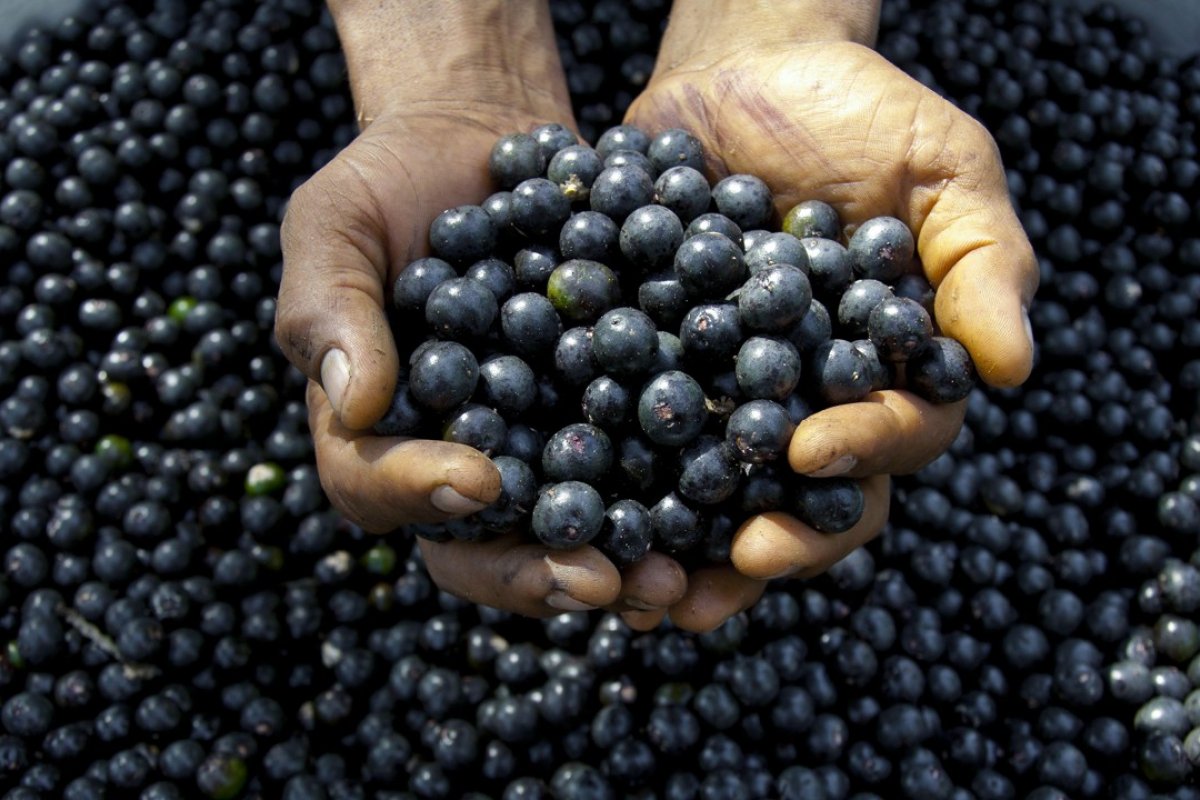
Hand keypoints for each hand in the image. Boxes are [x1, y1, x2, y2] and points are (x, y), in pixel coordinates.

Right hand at [277, 1, 686, 625]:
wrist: (482, 141)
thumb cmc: (389, 182)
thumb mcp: (336, 226)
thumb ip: (330, 309)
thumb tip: (357, 405)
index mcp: (375, 433)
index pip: (377, 486)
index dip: (422, 495)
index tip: (478, 480)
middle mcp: (456, 457)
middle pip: (481, 546)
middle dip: (538, 571)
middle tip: (598, 581)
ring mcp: (534, 444)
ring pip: (566, 528)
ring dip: (618, 562)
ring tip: (671, 579)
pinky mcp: (603, 414)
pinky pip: (635, 466)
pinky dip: (674, 495)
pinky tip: (720, 509)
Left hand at [625, 13, 1036, 630]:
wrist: (740, 67)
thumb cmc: (857, 111)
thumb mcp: (941, 169)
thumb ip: (982, 263)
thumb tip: (1013, 371)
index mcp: (890, 370)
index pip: (894, 435)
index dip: (860, 451)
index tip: (809, 450)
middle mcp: (811, 400)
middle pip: (809, 497)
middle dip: (778, 538)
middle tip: (734, 562)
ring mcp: (729, 394)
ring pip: (720, 493)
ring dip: (690, 548)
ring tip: (651, 592)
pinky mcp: (657, 372)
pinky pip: (635, 436)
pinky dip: (614, 479)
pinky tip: (582, 510)